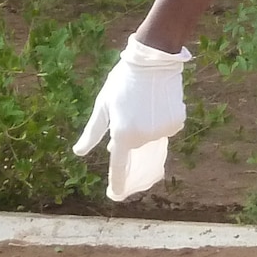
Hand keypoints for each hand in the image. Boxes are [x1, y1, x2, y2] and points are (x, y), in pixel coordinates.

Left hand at [74, 35, 190, 200]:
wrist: (153, 60)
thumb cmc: (122, 82)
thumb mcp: (103, 106)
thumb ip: (92, 133)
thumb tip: (78, 152)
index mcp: (122, 135)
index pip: (118, 167)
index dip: (117, 183)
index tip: (115, 195)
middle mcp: (143, 138)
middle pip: (135, 146)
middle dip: (129, 135)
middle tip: (126, 112)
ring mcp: (162, 131)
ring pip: (151, 137)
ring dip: (146, 127)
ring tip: (143, 102)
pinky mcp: (177, 123)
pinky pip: (166, 129)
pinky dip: (161, 120)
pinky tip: (157, 101)